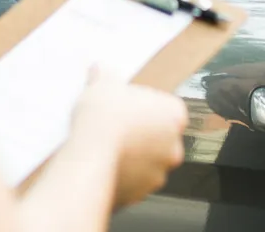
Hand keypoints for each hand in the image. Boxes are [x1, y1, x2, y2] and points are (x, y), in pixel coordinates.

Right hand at [71, 69, 187, 209]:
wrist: (90, 156)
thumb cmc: (104, 119)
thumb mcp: (102, 83)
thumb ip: (106, 75)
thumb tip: (101, 70)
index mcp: (174, 116)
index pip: (166, 108)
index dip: (145, 106)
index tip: (128, 105)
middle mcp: (174, 148)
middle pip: (159, 137)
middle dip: (140, 133)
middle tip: (116, 125)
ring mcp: (158, 173)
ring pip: (146, 162)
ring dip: (131, 156)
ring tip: (105, 145)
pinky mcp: (140, 194)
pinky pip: (132, 181)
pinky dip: (121, 175)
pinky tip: (102, 163)